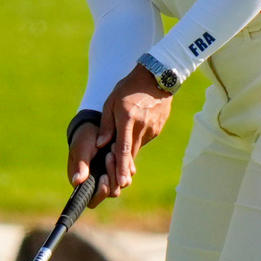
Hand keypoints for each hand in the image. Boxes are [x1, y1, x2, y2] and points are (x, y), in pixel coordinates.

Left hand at [70, 65, 174, 205]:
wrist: (157, 78)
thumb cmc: (129, 88)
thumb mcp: (111, 102)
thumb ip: (106, 125)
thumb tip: (102, 146)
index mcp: (127, 119)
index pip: (124, 149)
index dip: (122, 167)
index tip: (122, 183)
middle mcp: (141, 126)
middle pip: (131, 154)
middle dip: (124, 166)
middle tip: (117, 173)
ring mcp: (152, 129)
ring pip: (137, 146)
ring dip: (129, 147)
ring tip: (126, 130)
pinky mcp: (158, 129)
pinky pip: (144, 139)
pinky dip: (137, 137)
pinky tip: (136, 124)